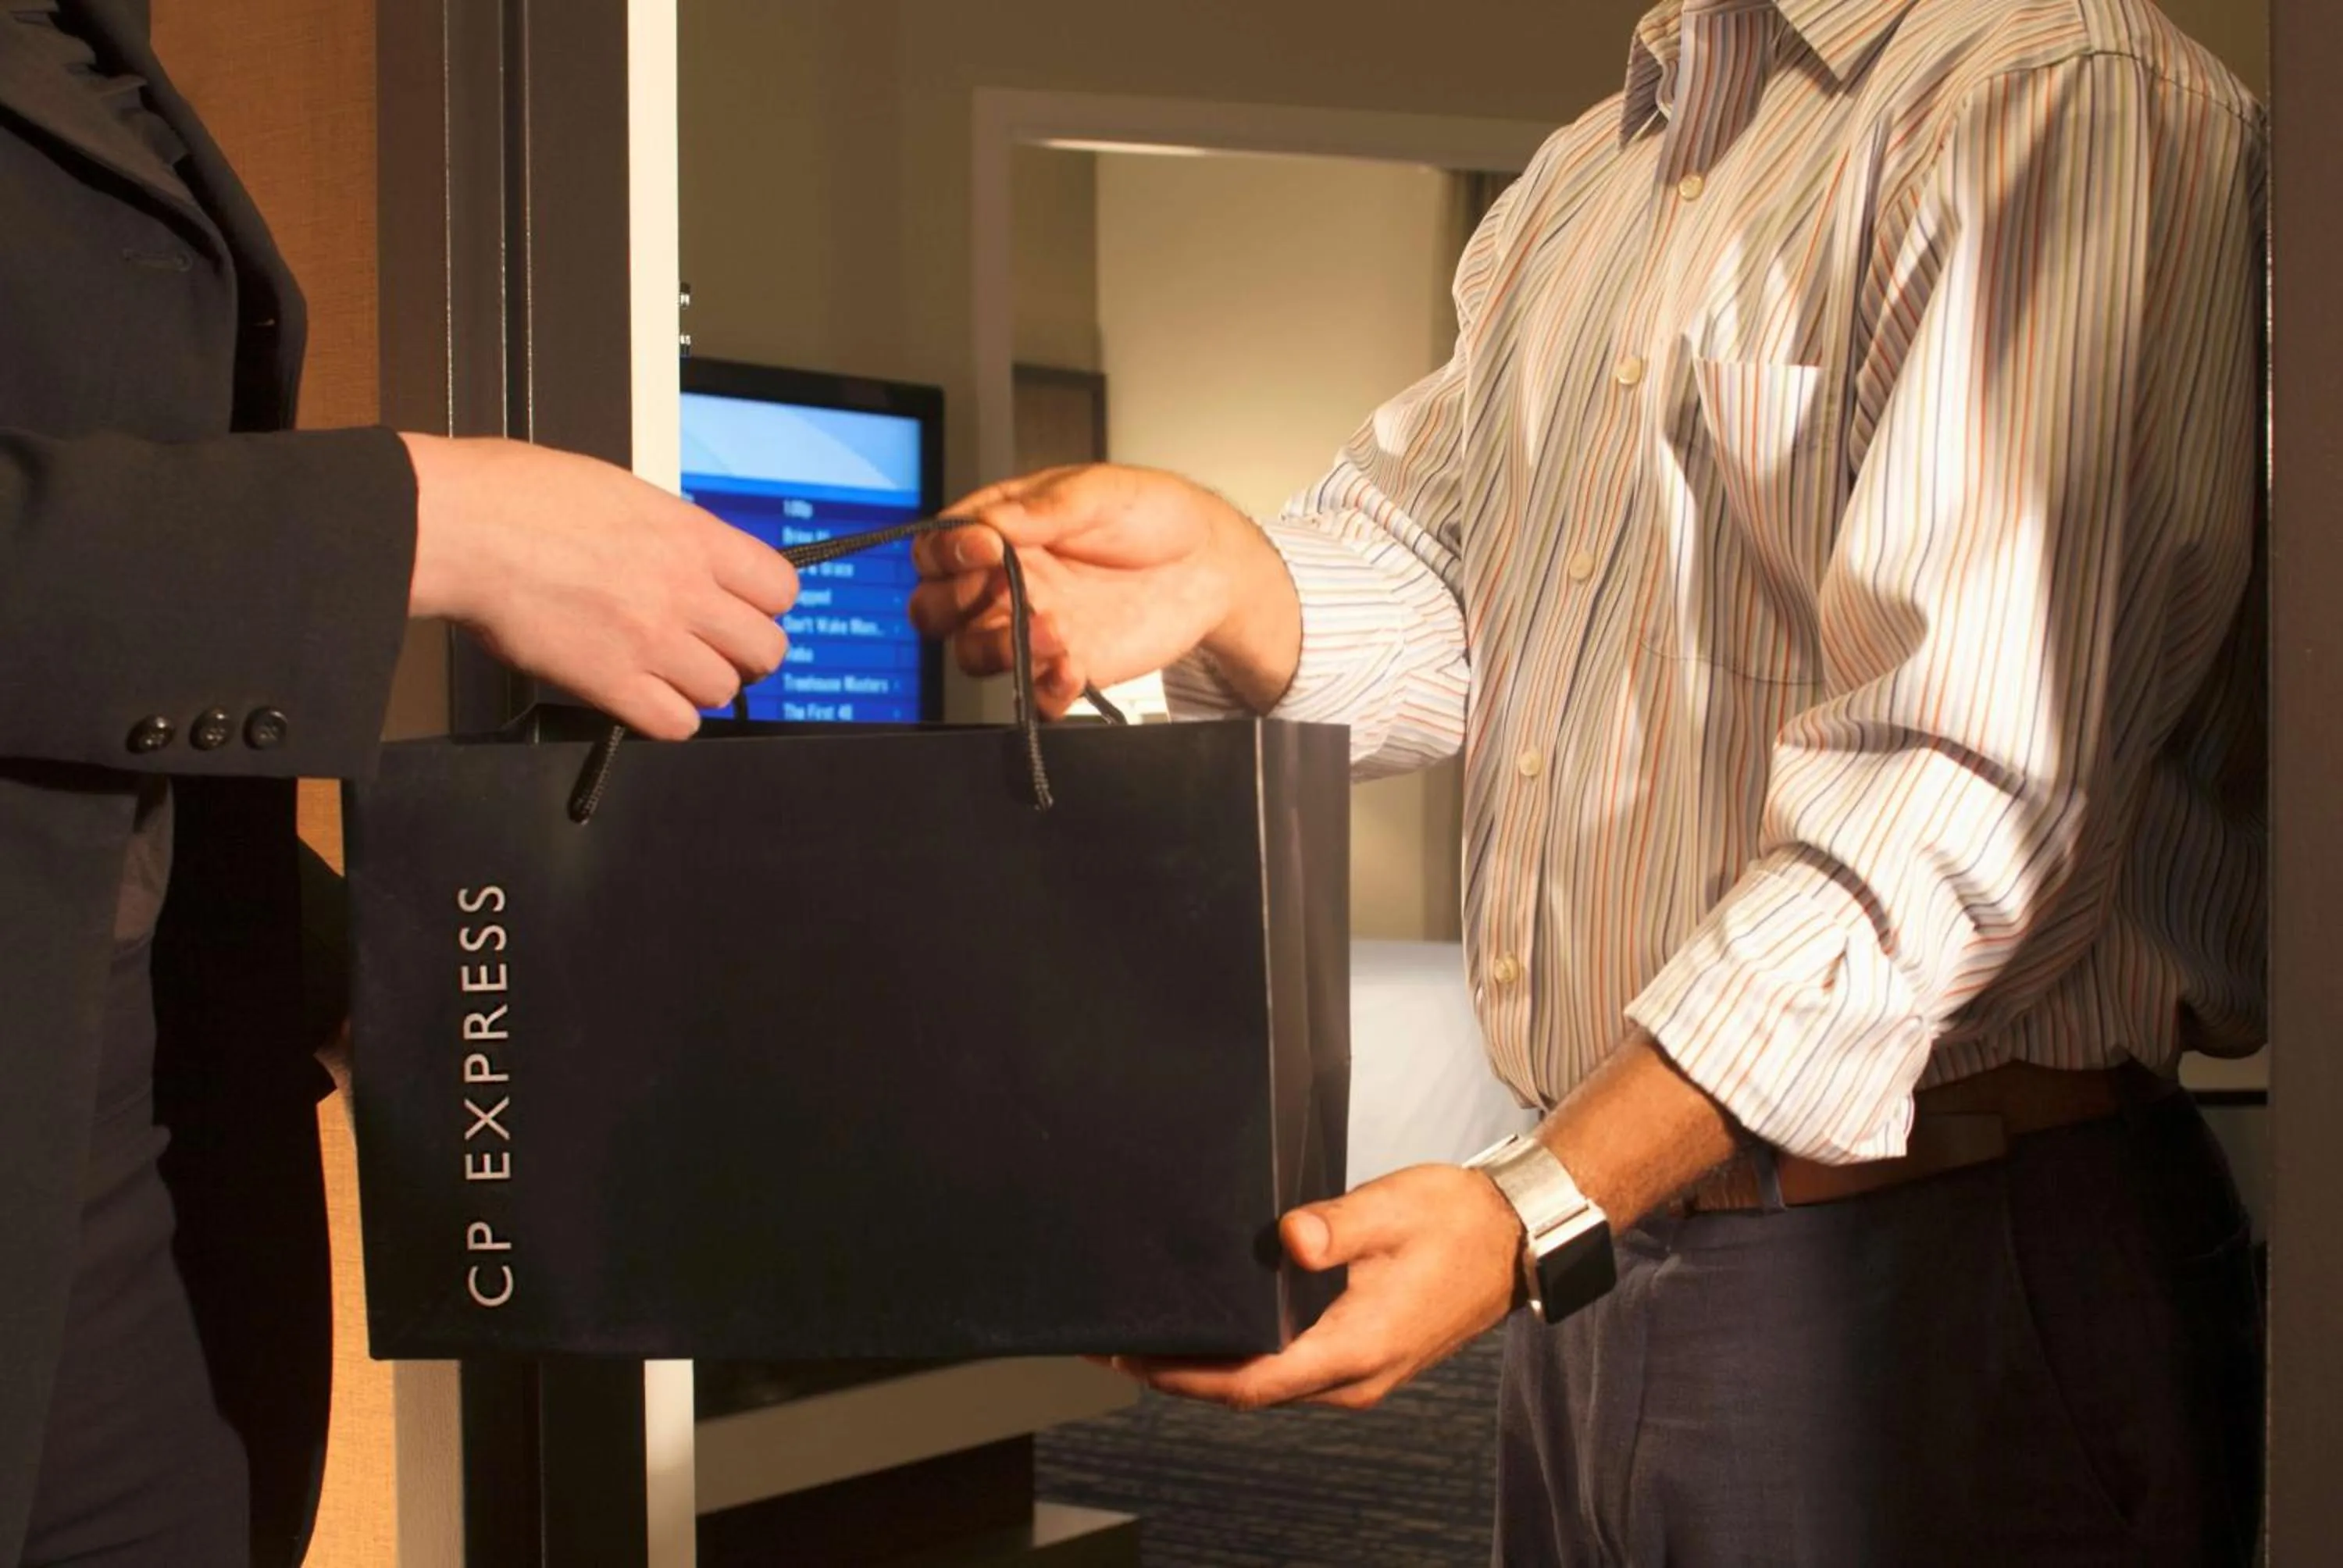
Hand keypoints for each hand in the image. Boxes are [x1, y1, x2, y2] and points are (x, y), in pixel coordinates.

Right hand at [402, 434, 797, 738]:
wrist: (463, 526)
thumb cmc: (518, 495)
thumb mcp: (621, 492)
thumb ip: (668, 532)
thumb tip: (688, 556)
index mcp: (691, 535)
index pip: (780, 588)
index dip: (765, 605)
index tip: (744, 610)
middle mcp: (684, 589)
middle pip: (767, 650)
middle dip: (746, 655)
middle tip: (715, 650)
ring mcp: (650, 639)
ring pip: (722, 691)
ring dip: (700, 686)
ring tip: (668, 671)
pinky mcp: (610, 682)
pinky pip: (675, 725)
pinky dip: (666, 718)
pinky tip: (643, 698)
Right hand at [907, 464, 1300, 716]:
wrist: (1210, 564)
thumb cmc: (1153, 515)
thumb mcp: (1100, 492)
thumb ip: (1044, 510)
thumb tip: (989, 526)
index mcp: (1002, 531)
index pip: (937, 550)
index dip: (947, 554)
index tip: (987, 548)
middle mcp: (1006, 582)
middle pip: (934, 610)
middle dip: (952, 607)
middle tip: (1005, 590)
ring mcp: (1032, 627)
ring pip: (973, 656)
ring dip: (1001, 649)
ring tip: (1056, 630)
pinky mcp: (1066, 666)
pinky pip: (1033, 696)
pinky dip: (1045, 690)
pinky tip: (1073, 669)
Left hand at [1110, 1164, 1521, 1410]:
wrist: (1511, 1238)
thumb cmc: (1456, 1221)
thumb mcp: (1394, 1208)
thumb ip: (1338, 1226)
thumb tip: (1289, 1237)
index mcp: (1358, 1347)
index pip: (1254, 1380)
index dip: (1187, 1375)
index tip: (1133, 1356)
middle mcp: (1354, 1377)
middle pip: (1250, 1393)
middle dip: (1181, 1374)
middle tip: (1119, 1344)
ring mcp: (1359, 1375)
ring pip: (1268, 1386)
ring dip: (1210, 1371)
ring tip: (1152, 1339)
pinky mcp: (1361, 1359)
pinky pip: (1288, 1372)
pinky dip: (1243, 1360)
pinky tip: (1217, 1332)